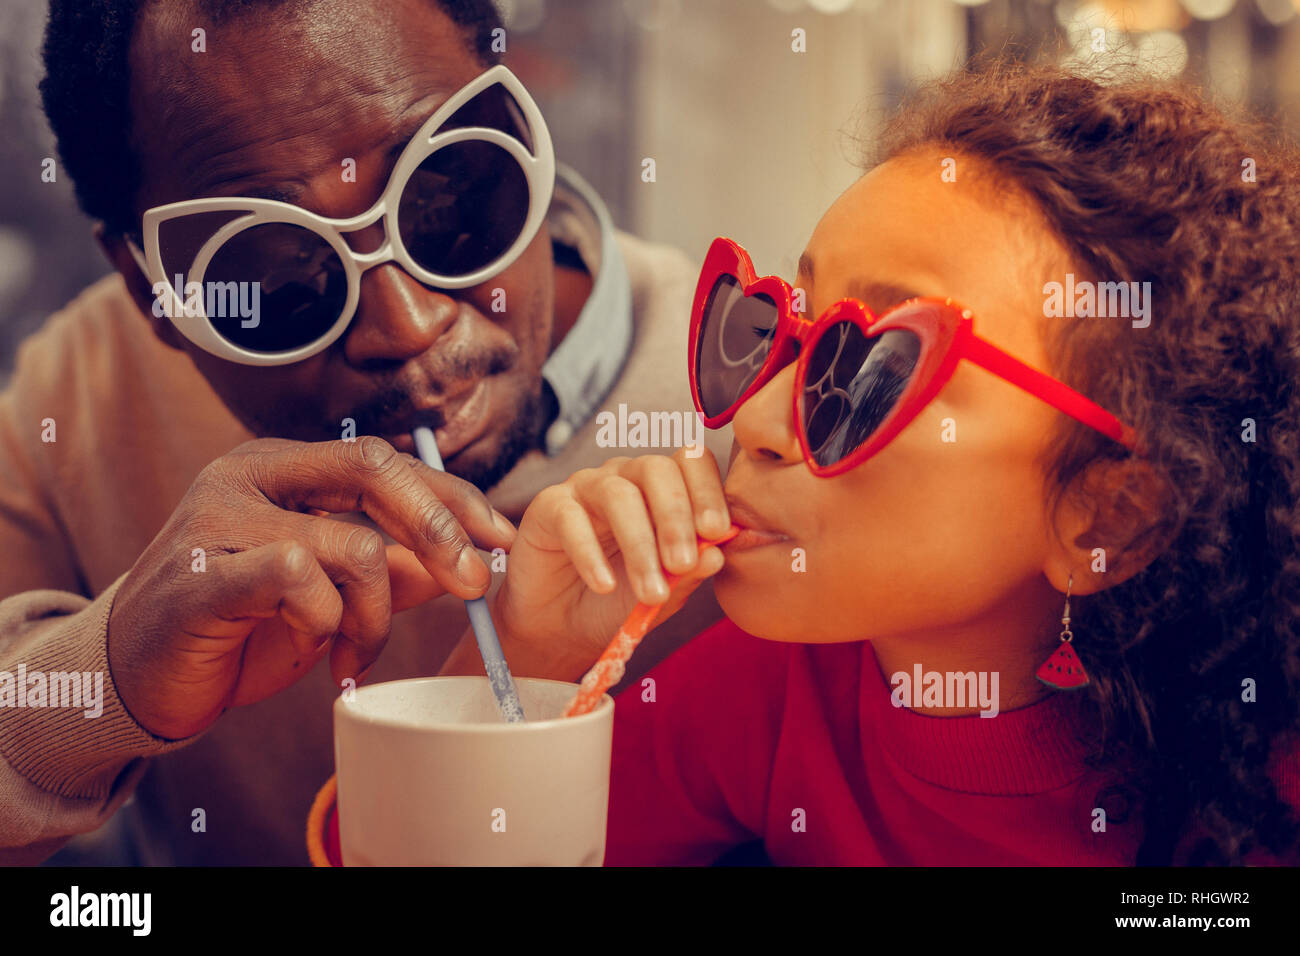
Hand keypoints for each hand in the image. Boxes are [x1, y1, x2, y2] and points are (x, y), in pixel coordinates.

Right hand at [107, 436, 515, 739]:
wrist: (138, 678)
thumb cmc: (241, 629)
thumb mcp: (333, 595)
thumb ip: (392, 570)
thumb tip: (467, 559)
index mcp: (285, 468)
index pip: (388, 460)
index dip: (453, 495)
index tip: (499, 537)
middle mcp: (250, 474)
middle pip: (375, 469)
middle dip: (441, 530)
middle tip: (475, 585)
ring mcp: (219, 516)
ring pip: (351, 543)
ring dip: (375, 613)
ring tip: (354, 650)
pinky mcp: (201, 571)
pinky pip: (298, 579)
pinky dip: (323, 622)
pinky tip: (313, 649)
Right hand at [492, 447, 730, 671]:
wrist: (564, 628)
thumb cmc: (620, 600)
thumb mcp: (665, 592)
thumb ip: (691, 572)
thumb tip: (718, 553)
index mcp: (663, 488)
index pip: (691, 463)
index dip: (707, 491)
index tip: (717, 532)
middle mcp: (626, 477)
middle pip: (657, 469)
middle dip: (675, 518)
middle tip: (682, 564)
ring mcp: (586, 487)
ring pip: (617, 494)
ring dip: (639, 545)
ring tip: (651, 592)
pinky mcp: (548, 506)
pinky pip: (570, 517)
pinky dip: (590, 554)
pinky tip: (605, 586)